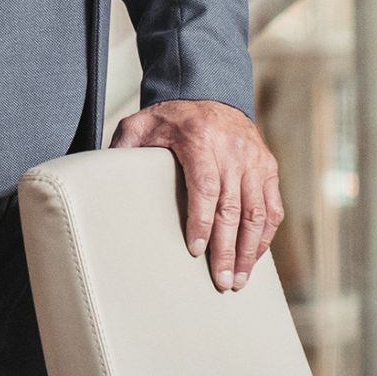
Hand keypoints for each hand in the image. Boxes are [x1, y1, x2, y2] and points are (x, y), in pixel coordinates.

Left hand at [110, 99, 282, 292]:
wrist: (211, 92)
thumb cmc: (172, 117)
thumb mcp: (142, 123)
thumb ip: (125, 146)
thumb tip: (104, 174)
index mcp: (199, 139)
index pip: (205, 185)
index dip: (202, 220)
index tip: (195, 250)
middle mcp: (232, 149)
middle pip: (233, 206)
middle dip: (227, 249)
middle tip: (221, 282)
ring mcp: (254, 158)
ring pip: (257, 211)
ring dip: (249, 249)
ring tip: (239, 280)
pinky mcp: (268, 166)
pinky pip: (272, 206)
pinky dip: (266, 235)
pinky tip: (254, 257)